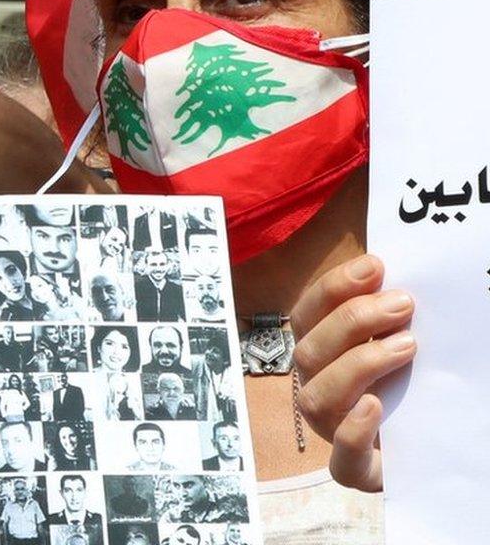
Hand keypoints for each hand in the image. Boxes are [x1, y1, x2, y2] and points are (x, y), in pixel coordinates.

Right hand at [291, 254, 414, 491]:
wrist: (429, 448)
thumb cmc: (409, 386)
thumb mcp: (395, 343)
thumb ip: (388, 315)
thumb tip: (396, 275)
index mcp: (321, 354)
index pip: (307, 314)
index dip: (334, 287)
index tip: (375, 266)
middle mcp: (318, 389)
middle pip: (309, 351)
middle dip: (354, 321)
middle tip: (403, 304)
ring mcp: (332, 431)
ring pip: (316, 398)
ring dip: (358, 365)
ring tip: (407, 346)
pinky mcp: (358, 471)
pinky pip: (342, 461)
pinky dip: (352, 432)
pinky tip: (375, 407)